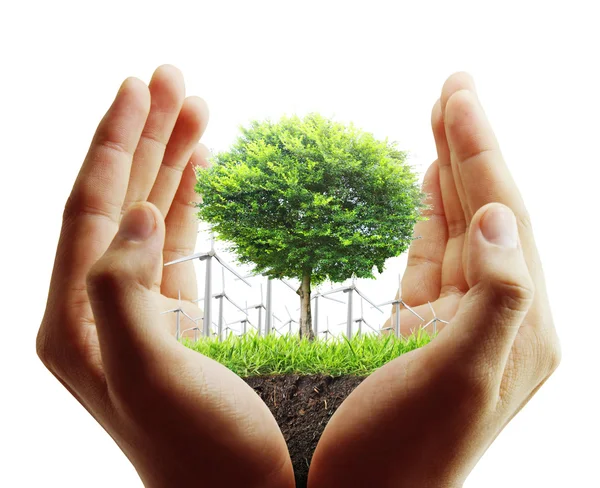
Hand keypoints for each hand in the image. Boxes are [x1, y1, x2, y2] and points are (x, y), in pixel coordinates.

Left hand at [36, 65, 293, 487]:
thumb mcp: (153, 379)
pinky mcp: (172, 315)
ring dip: (167, 159)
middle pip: (114, 200)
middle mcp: (94, 311)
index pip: (87, 207)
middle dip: (142, 135)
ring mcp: (134, 311)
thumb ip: (122, 293)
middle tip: (172, 77)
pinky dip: (182, 199)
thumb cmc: (207, 453)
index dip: (114, 142)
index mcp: (75, 321)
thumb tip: (131, 212)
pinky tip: (196, 169)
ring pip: (143, 214)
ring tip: (194, 108)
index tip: (140, 86)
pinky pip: (170, 242)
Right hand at [308, 73, 560, 486]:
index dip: (480, 150)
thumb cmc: (399, 453)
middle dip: (470, 144)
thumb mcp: (458, 381)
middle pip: (490, 210)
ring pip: (463, 227)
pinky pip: (436, 254)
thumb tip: (501, 215)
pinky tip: (431, 182)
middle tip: (453, 86)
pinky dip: (433, 213)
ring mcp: (462, 319)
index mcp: (521, 325)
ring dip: (453, 170)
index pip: (504, 215)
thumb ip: (496, 298)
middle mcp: (501, 318)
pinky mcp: (425, 325)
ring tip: (443, 117)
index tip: (457, 93)